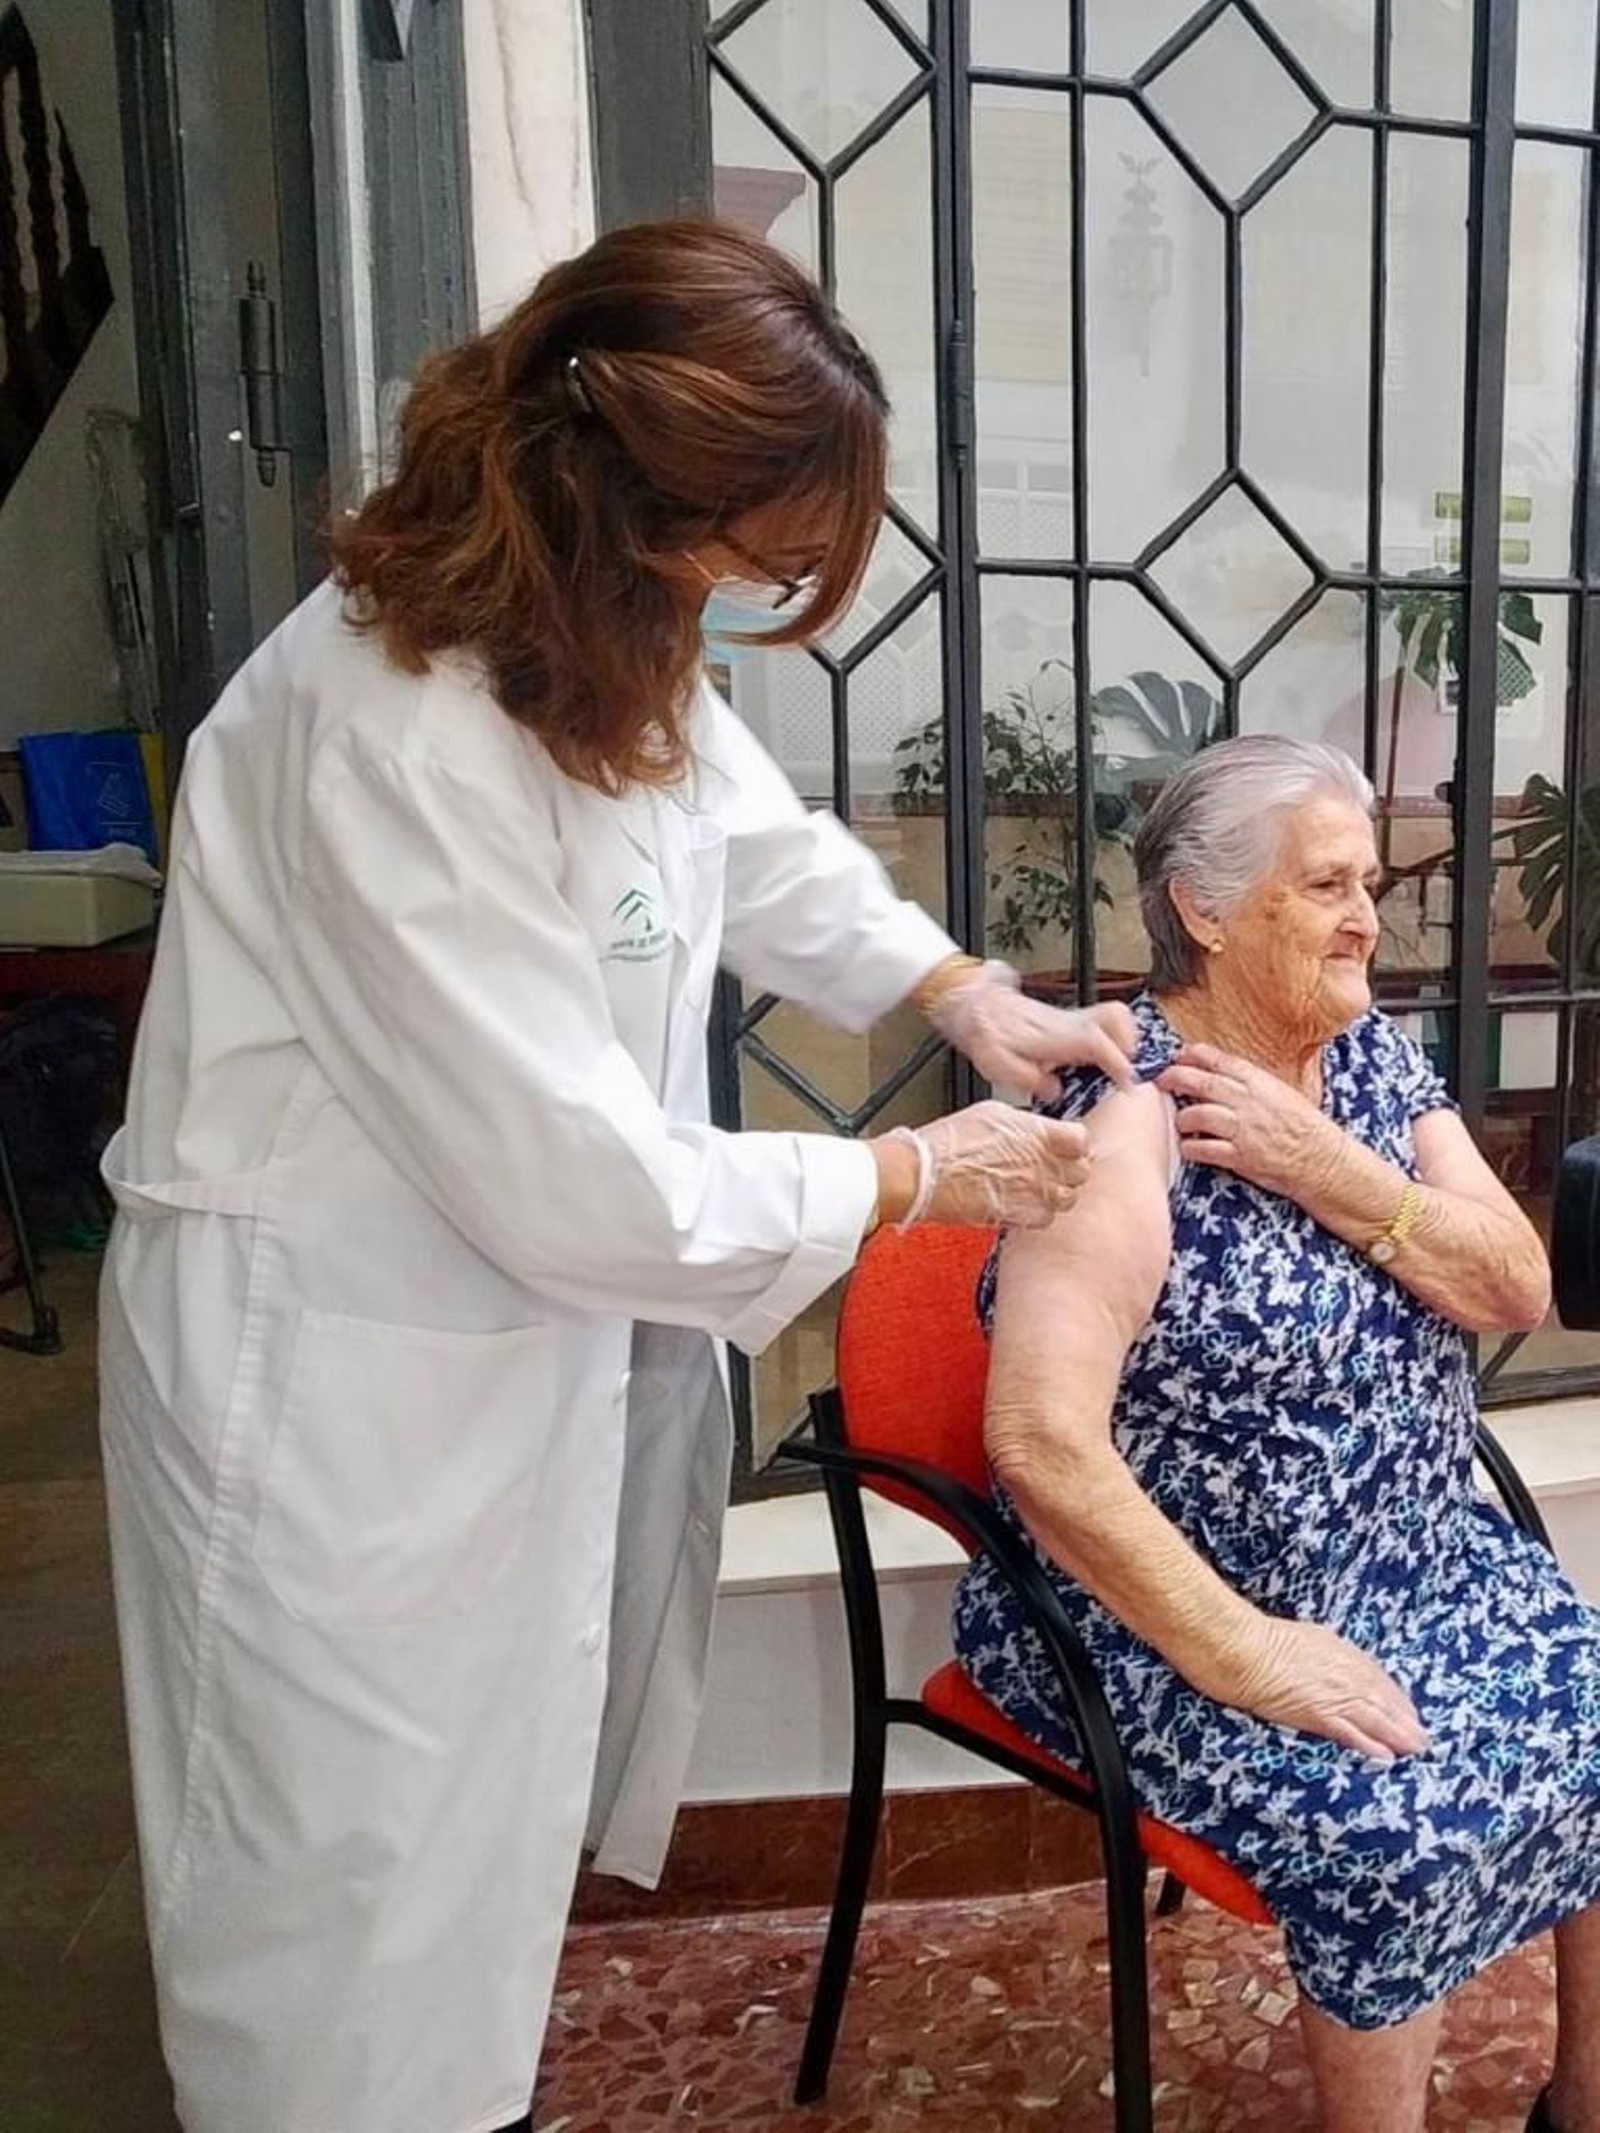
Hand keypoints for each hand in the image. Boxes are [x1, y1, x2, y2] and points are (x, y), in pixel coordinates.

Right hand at [880, 1102, 1092, 1230]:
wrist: (924, 1175)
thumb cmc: (948, 1142)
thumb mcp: (992, 1114)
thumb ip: (1026, 1124)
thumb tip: (1038, 1129)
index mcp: (1038, 1133)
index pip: (1081, 1141)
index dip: (1074, 1144)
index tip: (1066, 1146)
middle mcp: (1042, 1164)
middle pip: (1080, 1172)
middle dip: (1069, 1169)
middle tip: (1051, 1167)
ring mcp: (1033, 1192)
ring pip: (1067, 1199)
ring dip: (1056, 1193)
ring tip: (1035, 1187)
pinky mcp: (1020, 1217)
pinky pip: (1045, 1219)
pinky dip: (1038, 1214)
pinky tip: (1022, 1203)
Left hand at [923, 964, 1138, 1099]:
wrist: (976, 1006)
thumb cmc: (988, 1035)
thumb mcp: (1000, 1064)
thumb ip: (1029, 1079)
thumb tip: (1054, 1089)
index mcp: (1056, 1035)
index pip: (1097, 1043)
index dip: (1117, 1063)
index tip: (1129, 1081)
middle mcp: (1069, 1021)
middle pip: (1116, 1018)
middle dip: (1131, 1043)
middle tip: (1130, 1069)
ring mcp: (1071, 1017)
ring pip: (1113, 1014)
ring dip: (1126, 1037)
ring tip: (1121, 1063)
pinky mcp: (1069, 1018)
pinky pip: (1102, 1020)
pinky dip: (1113, 1036)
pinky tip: (1103, 1057)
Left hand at [1156, 1043, 1342, 1197]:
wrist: (1322, 1161)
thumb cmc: (1305, 1128)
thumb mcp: (1283, 1094)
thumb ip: (1254, 1085)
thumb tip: (1223, 1076)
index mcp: (1262, 1084)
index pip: (1222, 1062)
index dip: (1195, 1055)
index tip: (1179, 1054)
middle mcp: (1250, 1103)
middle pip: (1203, 1083)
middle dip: (1176, 1077)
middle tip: (1162, 1079)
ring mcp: (1244, 1130)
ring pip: (1198, 1114)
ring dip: (1183, 1117)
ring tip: (1181, 1120)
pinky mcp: (1240, 1157)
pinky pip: (1204, 1149)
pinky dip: (1191, 1147)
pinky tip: (1188, 1146)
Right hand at [1227, 1616, 1429, 1761]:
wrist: (1237, 1646)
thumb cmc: (1257, 1639)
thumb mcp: (1299, 1639)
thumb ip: (1319, 1654)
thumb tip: (1325, 1664)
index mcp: (1337, 1650)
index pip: (1375, 1677)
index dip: (1393, 1697)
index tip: (1405, 1712)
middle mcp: (1342, 1670)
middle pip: (1382, 1698)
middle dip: (1403, 1719)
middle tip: (1421, 1738)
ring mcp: (1332, 1692)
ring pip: (1374, 1717)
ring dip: (1397, 1734)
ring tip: (1415, 1750)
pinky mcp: (1318, 1712)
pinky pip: (1350, 1732)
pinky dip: (1369, 1744)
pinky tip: (1385, 1757)